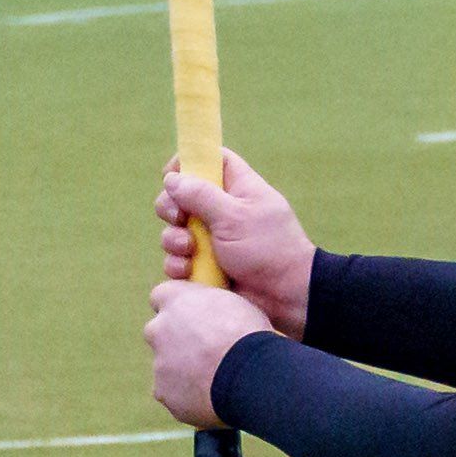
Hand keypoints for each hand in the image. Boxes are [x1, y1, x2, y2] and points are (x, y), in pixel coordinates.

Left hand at [145, 279, 271, 428]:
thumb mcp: (235, 305)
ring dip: (186, 370)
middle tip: (206, 350)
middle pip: (159, 331)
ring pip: (167, 365)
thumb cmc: (250, 337)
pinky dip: (187, 395)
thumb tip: (212, 313)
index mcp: (175, 300)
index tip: (193, 315)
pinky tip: (212, 396)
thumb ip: (212, 307)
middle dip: (177, 340)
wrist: (249, 377)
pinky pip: (173, 393)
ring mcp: (159, 363)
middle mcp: (158, 329)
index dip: (179, 306)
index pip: (162, 295)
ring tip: (218, 378)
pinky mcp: (163, 392)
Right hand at [156, 148, 315, 334]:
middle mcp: (224, 211)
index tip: (170, 175)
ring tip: (188, 249)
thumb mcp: (233, 216)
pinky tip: (187, 270)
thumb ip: (200, 195)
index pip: (211, 160)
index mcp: (238, 188)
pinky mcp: (206, 266)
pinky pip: (179, 260)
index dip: (188, 162)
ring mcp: (213, 239)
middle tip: (177, 217)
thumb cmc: (266, 248)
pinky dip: (178, 264)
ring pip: (176, 231)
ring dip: (173, 239)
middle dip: (170, 207)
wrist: (285, 295)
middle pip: (183, 196)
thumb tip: (171, 179)